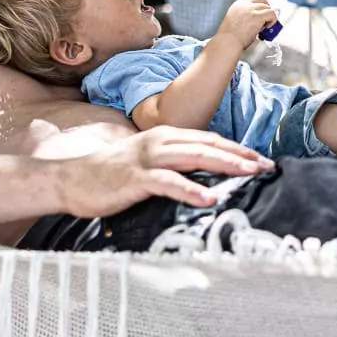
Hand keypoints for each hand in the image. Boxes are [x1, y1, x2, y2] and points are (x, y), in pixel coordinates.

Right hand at [48, 127, 271, 217]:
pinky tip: (210, 198)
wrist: (69, 178)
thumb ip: (171, 165)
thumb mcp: (145, 165)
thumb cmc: (109, 175)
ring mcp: (147, 159)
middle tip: (268, 166)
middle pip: (208, 145)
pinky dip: (191, 191)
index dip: (237, 148)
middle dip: (241, 155)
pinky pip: (168, 183)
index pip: (209, 140)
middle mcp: (159, 142)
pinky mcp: (135, 179)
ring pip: (194, 158)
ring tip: (250, 173)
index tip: (261, 159)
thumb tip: (202, 179)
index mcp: (164, 137)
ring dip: (225, 165)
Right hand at [217, 0, 278, 44]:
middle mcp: (244, 4)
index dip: (261, 4)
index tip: (263, 12)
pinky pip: (272, 13)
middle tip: (267, 20)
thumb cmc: (231, 37)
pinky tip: (267, 28)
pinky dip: (273, 20)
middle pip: (263, 1)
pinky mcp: (257, 16)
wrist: (227, 42)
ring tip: (264, 28)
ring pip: (268, 8)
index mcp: (238, 4)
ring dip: (269, 17)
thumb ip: (247, 15)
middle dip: (267, 10)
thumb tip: (261, 17)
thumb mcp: (236, 20)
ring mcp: (251, 9)